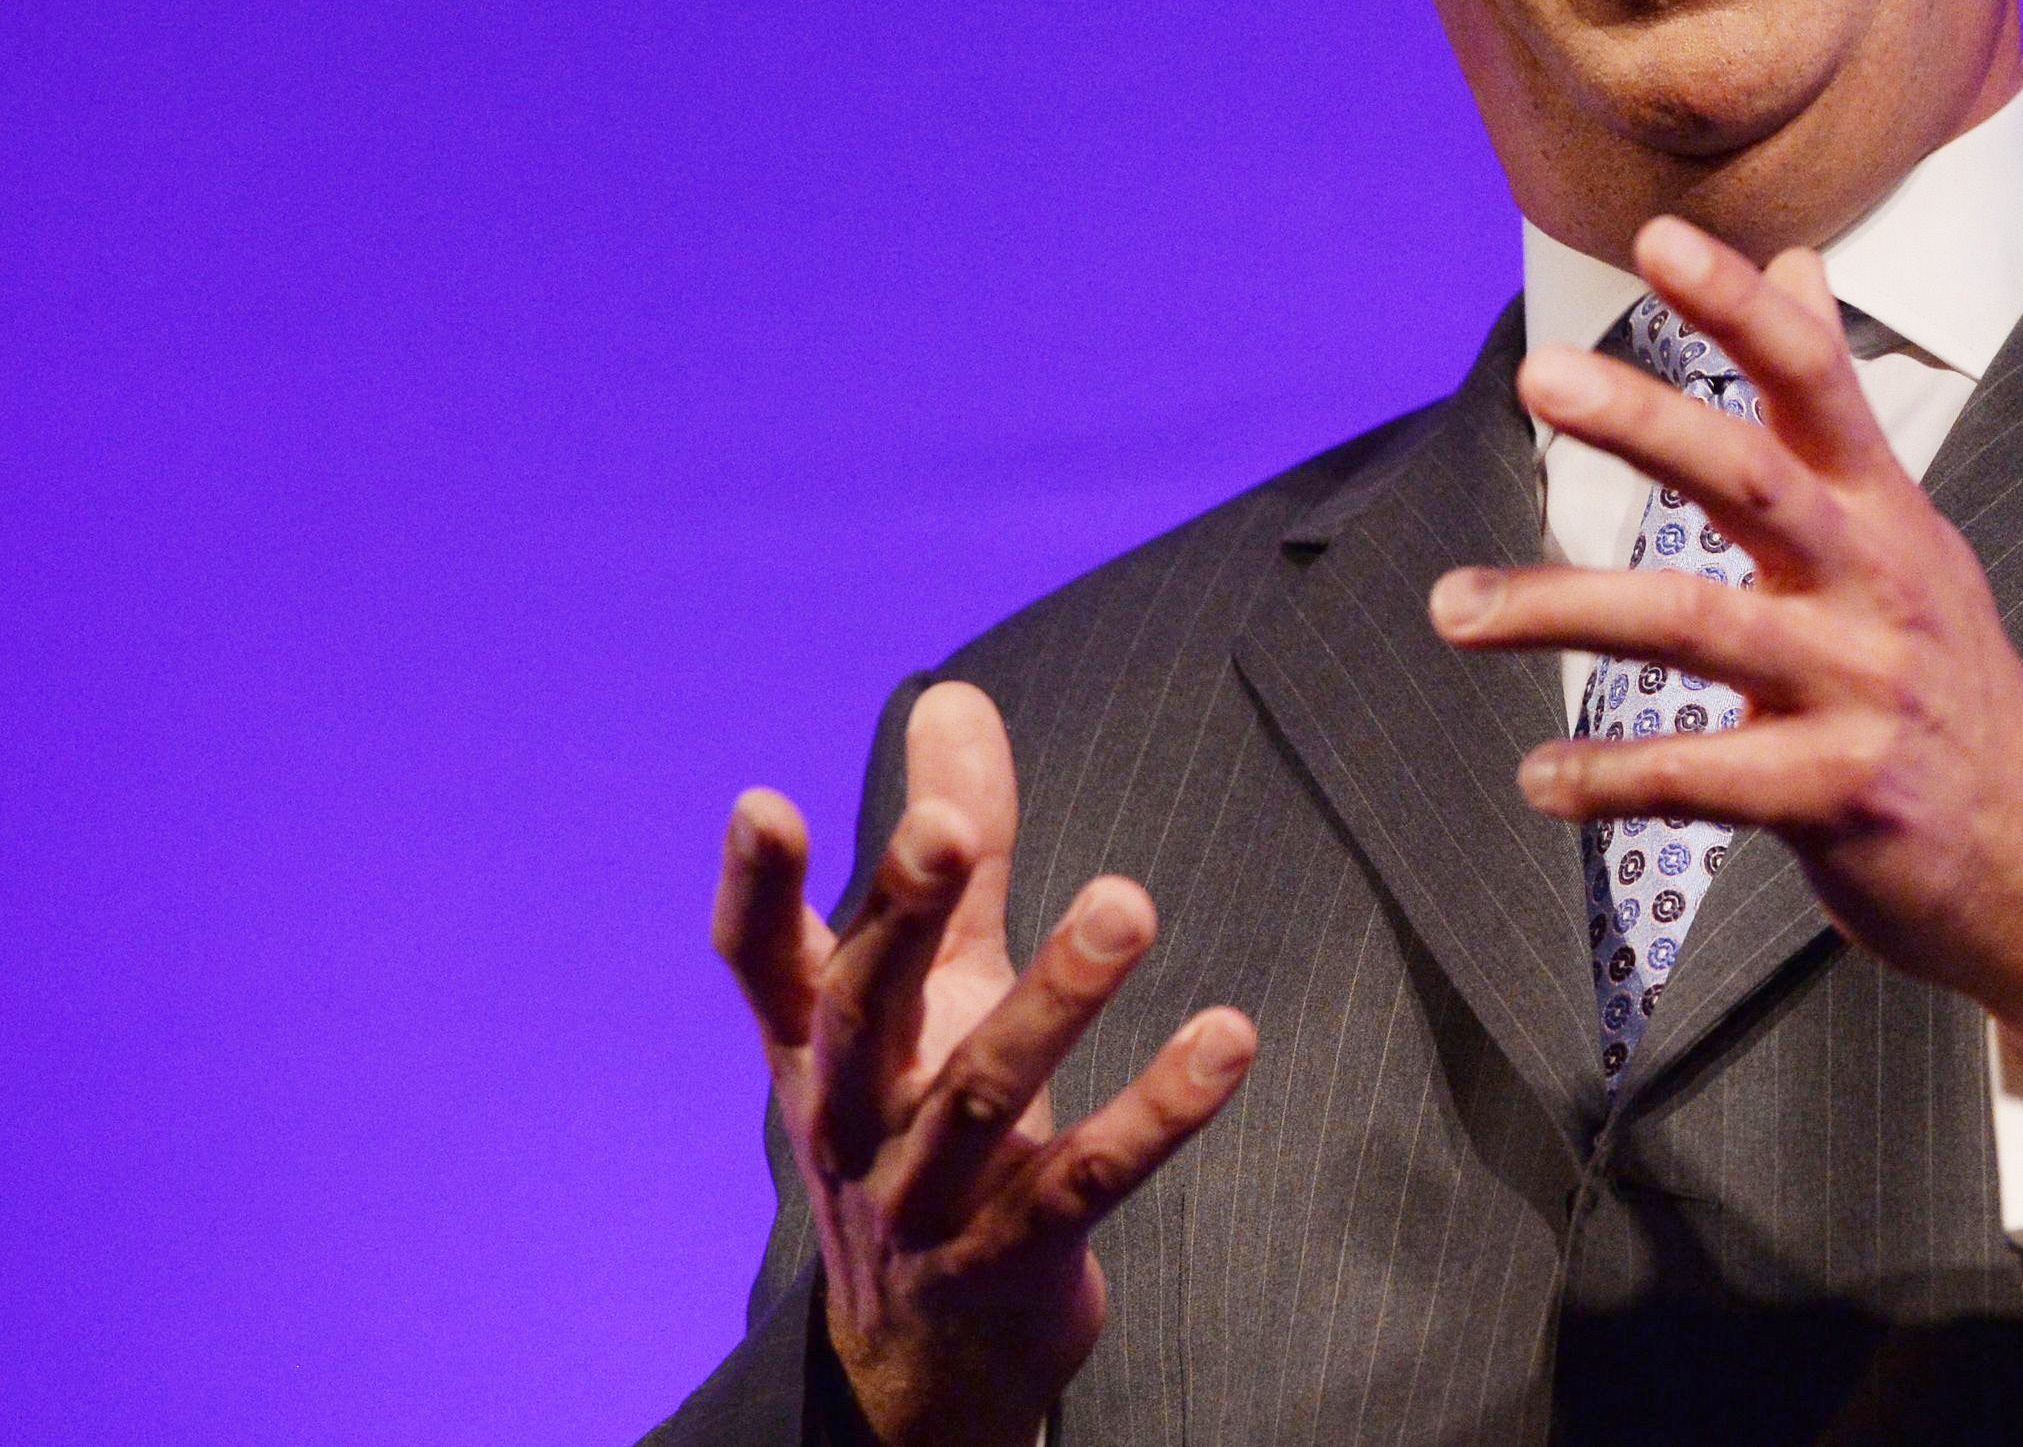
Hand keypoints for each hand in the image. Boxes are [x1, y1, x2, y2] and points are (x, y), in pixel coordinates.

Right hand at [712, 681, 1255, 1446]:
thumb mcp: (928, 994)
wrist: (928, 1363)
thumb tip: (951, 693)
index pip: (765, 964)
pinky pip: (1088, 1179)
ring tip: (1126, 905)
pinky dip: (1159, 1110)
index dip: (758, 889)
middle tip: (951, 825)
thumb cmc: (925, 1132)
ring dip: (1056, 998)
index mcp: (821, 1050)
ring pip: (981, 1092)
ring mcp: (927, 1200)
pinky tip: (1230, 1039)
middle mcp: (855, 1120)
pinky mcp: (1016, 1257)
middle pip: (866, 1010)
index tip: (762, 802)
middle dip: (904, 913)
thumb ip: (954, 856)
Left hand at [1429, 216, 2022, 1092]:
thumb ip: (1834, 408)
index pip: (1817, 382)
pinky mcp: (1841, 794)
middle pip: (1754, 479)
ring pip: (1699, 626)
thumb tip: (1798, 262)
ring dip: (1565, 609)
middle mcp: (1876, 582)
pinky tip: (1540, 776)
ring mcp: (1861, 687)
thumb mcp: (1910, 532)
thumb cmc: (1949, 683)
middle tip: (1538, 375)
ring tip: (1456, 606)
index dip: (1742, 309)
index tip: (1659, 241)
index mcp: (1885, 510)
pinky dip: (1612, 775)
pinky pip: (1705, 777)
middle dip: (1646, 422)